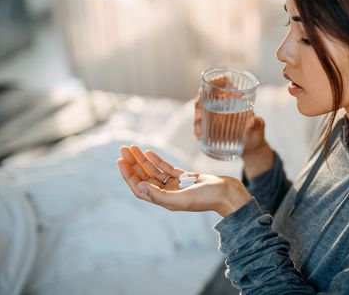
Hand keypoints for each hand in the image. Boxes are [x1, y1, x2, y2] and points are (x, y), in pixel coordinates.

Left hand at [116, 145, 251, 216]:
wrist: (228, 193)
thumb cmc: (208, 198)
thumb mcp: (182, 198)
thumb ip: (160, 195)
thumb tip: (139, 187)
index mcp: (165, 201)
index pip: (140, 188)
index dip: (128, 175)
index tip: (120, 161)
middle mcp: (168, 193)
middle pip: (144, 177)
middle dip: (133, 163)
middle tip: (123, 149)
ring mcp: (176, 185)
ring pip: (154, 171)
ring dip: (143, 159)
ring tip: (133, 147)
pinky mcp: (186, 178)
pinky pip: (167, 168)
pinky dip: (157, 160)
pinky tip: (149, 152)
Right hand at [193, 76, 270, 156]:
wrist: (252, 149)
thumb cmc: (256, 133)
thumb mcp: (259, 127)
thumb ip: (258, 123)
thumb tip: (251, 123)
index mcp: (235, 97)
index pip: (224, 81)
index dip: (217, 80)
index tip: (213, 87)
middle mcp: (222, 103)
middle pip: (206, 94)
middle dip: (200, 102)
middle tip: (201, 115)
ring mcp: (214, 115)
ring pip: (200, 109)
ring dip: (197, 117)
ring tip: (199, 130)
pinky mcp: (210, 127)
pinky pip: (200, 124)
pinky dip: (198, 129)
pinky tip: (199, 136)